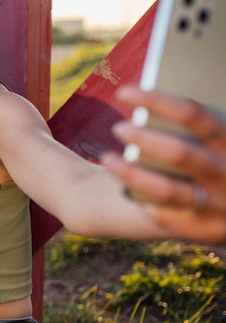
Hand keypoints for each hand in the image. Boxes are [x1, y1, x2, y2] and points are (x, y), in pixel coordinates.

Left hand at [101, 85, 225, 242]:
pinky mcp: (208, 230)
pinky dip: (147, 203)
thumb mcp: (212, 138)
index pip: (195, 115)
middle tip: (118, 128)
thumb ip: (193, 123)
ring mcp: (223, 206)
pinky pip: (169, 217)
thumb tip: (146, 99)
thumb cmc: (213, 155)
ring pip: (169, 190)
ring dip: (133, 174)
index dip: (158, 100)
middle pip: (181, 153)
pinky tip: (127, 192)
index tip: (124, 92)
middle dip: (145, 138)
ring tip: (107, 159)